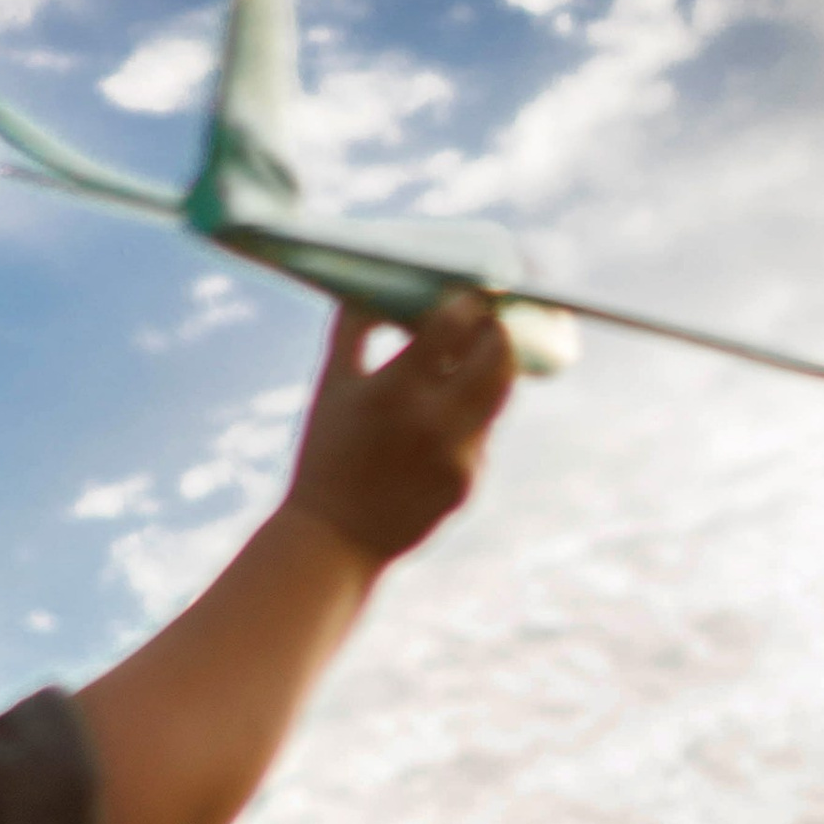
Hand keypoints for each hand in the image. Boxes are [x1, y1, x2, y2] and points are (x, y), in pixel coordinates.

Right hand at [286, 293, 516, 563]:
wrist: (335, 539)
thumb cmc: (326, 455)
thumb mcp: (330, 386)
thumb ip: (355, 328)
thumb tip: (382, 283)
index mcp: (394, 390)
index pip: (454, 323)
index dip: (469, 302)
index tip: (470, 293)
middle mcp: (434, 422)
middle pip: (498, 356)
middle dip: (498, 331)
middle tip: (489, 320)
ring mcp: (458, 456)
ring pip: (498, 394)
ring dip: (490, 370)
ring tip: (470, 362)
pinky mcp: (468, 483)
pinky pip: (481, 434)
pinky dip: (467, 420)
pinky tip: (437, 428)